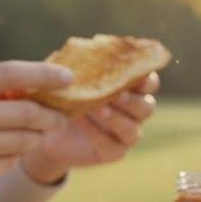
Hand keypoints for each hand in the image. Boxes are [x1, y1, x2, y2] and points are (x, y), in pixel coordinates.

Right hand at [0, 61, 72, 201]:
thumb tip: (36, 86)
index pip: (9, 73)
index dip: (44, 74)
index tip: (69, 77)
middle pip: (25, 112)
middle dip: (51, 116)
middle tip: (61, 118)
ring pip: (22, 140)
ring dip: (36, 138)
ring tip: (35, 135)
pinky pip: (7, 164)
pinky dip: (13, 159)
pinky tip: (4, 155)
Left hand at [21, 73, 159, 184]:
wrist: (51, 128)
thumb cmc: (66, 95)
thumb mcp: (72, 78)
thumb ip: (82, 65)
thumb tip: (81, 49)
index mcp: (133, 91)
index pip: (150, 83)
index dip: (146, 79)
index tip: (133, 73)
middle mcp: (136, 113)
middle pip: (147, 107)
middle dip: (132, 100)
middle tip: (116, 93)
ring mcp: (128, 134)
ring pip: (133, 128)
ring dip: (116, 118)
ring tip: (98, 108)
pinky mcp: (115, 152)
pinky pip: (112, 144)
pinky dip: (97, 132)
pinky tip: (81, 120)